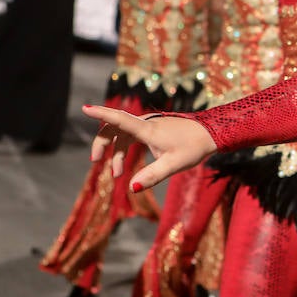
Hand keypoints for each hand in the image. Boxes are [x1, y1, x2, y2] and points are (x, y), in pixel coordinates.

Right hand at [83, 105, 216, 187]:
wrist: (210, 134)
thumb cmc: (193, 147)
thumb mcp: (174, 165)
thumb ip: (153, 176)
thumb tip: (132, 187)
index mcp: (148, 130)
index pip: (120, 119)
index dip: (101, 114)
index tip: (85, 108)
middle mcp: (146, 125)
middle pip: (115, 127)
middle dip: (102, 143)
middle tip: (95, 161)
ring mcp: (149, 126)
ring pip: (122, 134)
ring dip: (116, 152)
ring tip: (117, 174)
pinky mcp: (154, 130)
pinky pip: (132, 136)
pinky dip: (125, 149)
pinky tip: (128, 166)